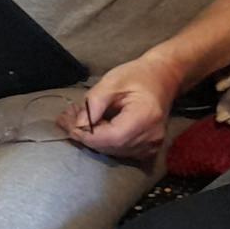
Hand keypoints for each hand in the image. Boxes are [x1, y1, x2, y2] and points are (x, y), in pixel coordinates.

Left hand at [57, 53, 182, 159]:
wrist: (162, 78)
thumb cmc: (137, 75)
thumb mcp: (111, 82)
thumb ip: (94, 103)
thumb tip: (78, 125)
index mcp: (145, 116)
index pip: (112, 137)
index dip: (88, 135)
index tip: (68, 125)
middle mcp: (152, 136)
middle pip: (111, 146)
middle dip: (87, 137)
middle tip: (67, 120)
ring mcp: (153, 145)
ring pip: (114, 152)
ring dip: (95, 140)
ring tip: (79, 121)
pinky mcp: (150, 149)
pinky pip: (122, 152)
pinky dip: (107, 143)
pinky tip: (98, 128)